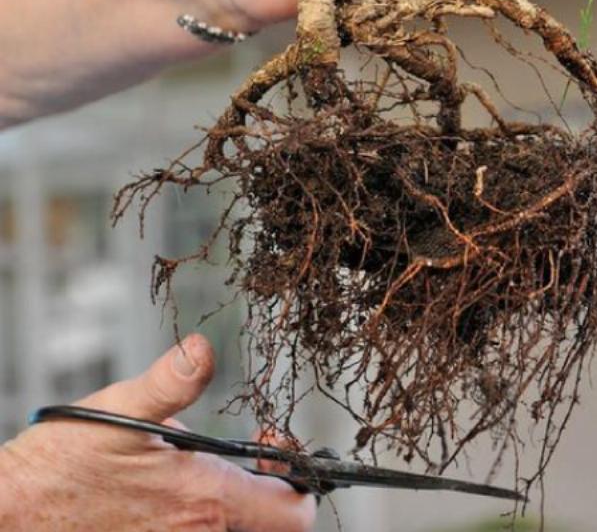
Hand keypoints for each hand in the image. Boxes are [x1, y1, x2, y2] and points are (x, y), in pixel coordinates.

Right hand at [0, 335, 314, 531]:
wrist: (8, 518)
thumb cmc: (61, 468)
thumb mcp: (121, 409)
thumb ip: (172, 381)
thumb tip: (202, 348)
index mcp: (204, 500)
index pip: (293, 513)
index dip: (301, 481)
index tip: (273, 445)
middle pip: (270, 527)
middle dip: (271, 488)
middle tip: (250, 455)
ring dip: (236, 503)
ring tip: (205, 468)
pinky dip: (204, 519)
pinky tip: (175, 492)